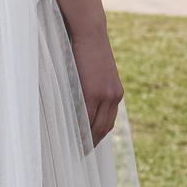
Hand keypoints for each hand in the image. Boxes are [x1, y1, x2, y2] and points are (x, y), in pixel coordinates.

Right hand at [65, 19, 122, 145]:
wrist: (90, 33)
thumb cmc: (88, 50)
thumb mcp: (95, 73)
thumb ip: (92, 89)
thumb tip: (80, 101)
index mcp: (116, 93)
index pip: (108, 122)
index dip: (98, 136)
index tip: (89, 145)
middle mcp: (114, 97)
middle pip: (103, 128)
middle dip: (92, 142)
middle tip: (80, 153)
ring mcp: (105, 95)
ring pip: (95, 126)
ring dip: (86, 140)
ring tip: (75, 149)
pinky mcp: (93, 92)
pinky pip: (85, 117)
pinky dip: (79, 128)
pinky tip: (71, 135)